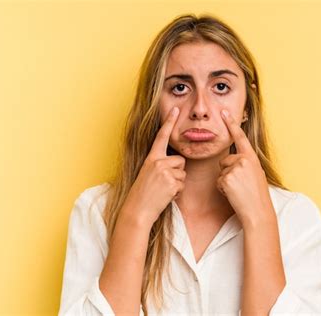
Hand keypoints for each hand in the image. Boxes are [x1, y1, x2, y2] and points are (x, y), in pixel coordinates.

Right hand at [123, 107, 185, 225]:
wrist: (137, 210)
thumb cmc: (143, 194)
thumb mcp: (148, 174)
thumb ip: (160, 165)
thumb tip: (176, 162)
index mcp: (151, 158)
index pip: (161, 137)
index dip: (168, 122)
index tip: (174, 109)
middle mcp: (157, 161)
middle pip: (180, 160)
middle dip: (177, 172)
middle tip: (163, 183)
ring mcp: (164, 171)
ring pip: (183, 173)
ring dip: (177, 183)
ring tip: (163, 190)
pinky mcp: (171, 181)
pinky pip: (182, 184)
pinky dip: (177, 192)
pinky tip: (165, 196)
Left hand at [217, 109, 274, 226]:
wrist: (258, 212)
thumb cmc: (257, 196)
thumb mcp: (256, 174)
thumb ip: (245, 164)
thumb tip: (232, 161)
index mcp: (251, 157)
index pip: (240, 138)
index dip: (231, 124)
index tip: (224, 112)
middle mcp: (244, 160)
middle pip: (225, 160)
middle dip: (228, 172)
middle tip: (241, 186)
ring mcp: (235, 168)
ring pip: (221, 172)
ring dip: (226, 182)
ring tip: (239, 191)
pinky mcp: (226, 178)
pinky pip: (218, 182)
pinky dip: (224, 190)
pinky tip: (234, 195)